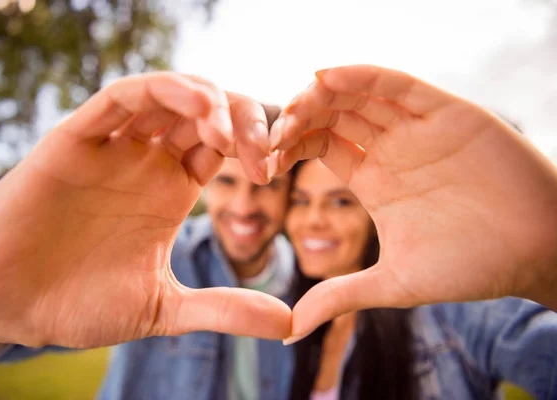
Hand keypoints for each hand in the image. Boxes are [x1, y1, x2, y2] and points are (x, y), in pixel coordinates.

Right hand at [0, 72, 288, 348]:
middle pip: (204, 113)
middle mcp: (146, 163)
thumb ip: (224, 309)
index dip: (256, 146)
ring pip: (166, 96)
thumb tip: (287, 324)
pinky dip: (158, 91)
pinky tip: (193, 105)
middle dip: (241, 118)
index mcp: (172, 190)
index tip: (273, 170)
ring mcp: (112, 149)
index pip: (224, 145)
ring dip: (204, 98)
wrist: (13, 311)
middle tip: (262, 148)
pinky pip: (119, 99)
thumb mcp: (165, 308)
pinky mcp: (74, 142)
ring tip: (225, 128)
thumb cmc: (82, 307)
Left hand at [272, 65, 556, 342]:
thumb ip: (339, 297)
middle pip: (333, 115)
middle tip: (274, 130)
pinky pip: (399, 86)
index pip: (319, 146)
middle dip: (299, 117)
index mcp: (373, 180)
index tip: (263, 159)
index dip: (289, 147)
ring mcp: (417, 129)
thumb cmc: (471, 267)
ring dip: (323, 94)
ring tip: (296, 102)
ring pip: (359, 95)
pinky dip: (363, 77)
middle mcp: (391, 149)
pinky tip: (328, 76)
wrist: (537, 253)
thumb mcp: (393, 283)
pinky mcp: (447, 113)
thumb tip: (286, 332)